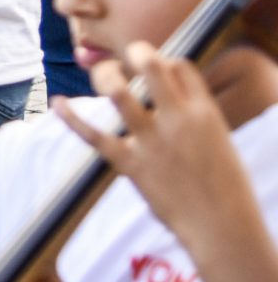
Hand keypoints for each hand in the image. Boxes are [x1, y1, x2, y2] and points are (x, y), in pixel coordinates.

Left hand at [55, 45, 263, 250]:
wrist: (222, 229)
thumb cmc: (225, 188)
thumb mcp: (219, 141)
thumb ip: (193, 117)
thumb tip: (166, 96)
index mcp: (205, 113)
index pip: (180, 66)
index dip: (165, 61)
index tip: (157, 69)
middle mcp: (177, 120)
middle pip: (151, 66)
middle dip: (136, 52)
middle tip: (128, 55)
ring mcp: (151, 141)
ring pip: (118, 92)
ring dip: (106, 76)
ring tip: (103, 75)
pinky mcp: (130, 163)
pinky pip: (94, 135)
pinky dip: (71, 118)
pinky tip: (57, 103)